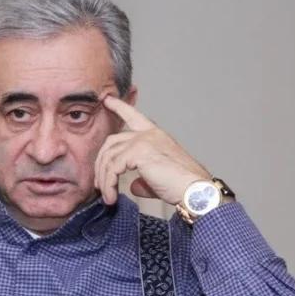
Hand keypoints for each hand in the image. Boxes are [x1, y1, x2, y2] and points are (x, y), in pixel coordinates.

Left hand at [94, 95, 211, 205]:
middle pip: (112, 141)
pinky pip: (113, 167)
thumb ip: (143, 177)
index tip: (107, 99)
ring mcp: (143, 140)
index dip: (119, 107)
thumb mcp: (158, 178)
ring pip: (109, 156)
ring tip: (106, 196)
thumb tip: (133, 186)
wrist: (195, 191)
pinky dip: (109, 183)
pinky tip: (112, 196)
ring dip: (104, 178)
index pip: (134, 116)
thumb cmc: (182, 185)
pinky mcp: (139, 152)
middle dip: (101, 162)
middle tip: (99, 183)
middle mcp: (149, 134)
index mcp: (155, 135)